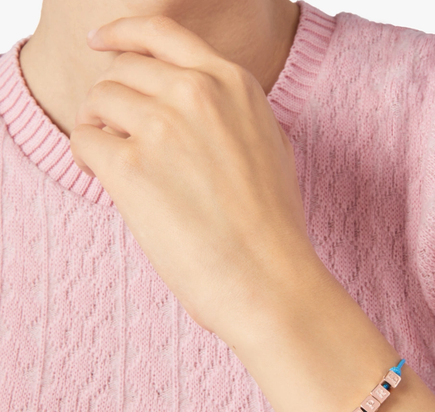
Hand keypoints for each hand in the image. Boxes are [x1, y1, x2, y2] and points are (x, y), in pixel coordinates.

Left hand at [70, 15, 326, 339]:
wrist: (267, 277)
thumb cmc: (273, 226)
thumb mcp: (271, 149)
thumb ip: (235, 115)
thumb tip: (206, 110)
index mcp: (233, 86)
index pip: (163, 33)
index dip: (124, 34)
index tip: (104, 43)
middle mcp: (197, 94)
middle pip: (123, 69)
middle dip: (114, 98)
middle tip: (116, 131)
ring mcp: (163, 127)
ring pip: (99, 100)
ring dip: (99, 127)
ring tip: (113, 160)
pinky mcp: (131, 167)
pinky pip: (84, 140)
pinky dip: (86, 158)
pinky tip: (105, 179)